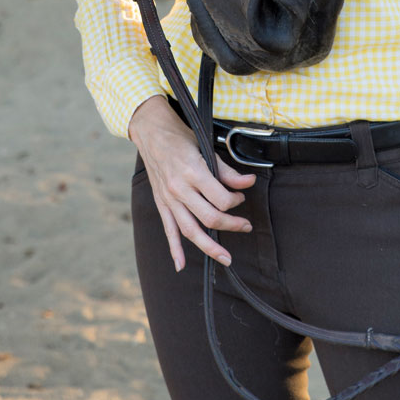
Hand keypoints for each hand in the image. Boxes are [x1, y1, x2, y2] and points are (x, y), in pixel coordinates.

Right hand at [128, 95, 255, 271]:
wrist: (152, 132)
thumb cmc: (181, 137)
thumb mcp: (206, 148)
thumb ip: (227, 170)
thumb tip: (248, 182)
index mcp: (193, 172)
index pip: (222, 199)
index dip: (236, 201)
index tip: (241, 196)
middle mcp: (180, 189)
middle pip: (210, 218)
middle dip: (232, 224)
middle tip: (246, 225)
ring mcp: (168, 199)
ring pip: (190, 231)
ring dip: (210, 247)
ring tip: (226, 258)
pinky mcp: (161, 204)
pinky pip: (168, 230)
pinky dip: (174, 250)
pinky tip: (180, 266)